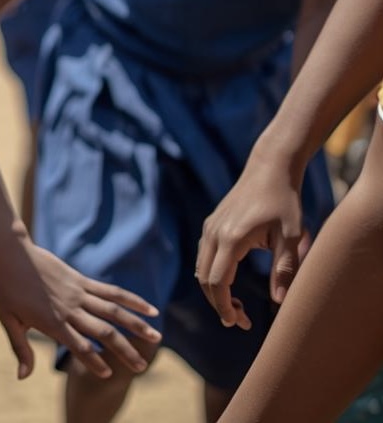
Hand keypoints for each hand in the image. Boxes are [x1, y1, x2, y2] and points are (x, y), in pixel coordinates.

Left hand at [0, 240, 160, 379]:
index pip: (79, 346)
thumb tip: (23, 377)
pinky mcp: (82, 281)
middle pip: (103, 333)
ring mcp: (78, 294)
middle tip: (141, 368)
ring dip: (136, 326)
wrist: (9, 255)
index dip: (93, 361)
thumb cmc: (6, 291)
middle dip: (123, 352)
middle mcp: (69, 309)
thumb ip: (20, 349)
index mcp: (52, 322)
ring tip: (157, 338)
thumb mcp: (8, 322)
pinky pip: (111, 292)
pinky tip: (150, 309)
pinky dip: (131, 300)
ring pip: (113, 312)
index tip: (107, 375)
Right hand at [196, 159, 308, 328]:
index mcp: (231, 239)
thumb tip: (280, 303)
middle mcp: (214, 234)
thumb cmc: (284, 202)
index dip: (224, 306)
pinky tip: (230, 282)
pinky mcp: (211, 225)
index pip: (218, 282)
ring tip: (237, 305)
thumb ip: (285, 270)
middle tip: (241, 320)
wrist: (270, 168)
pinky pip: (203, 257)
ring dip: (214, 290)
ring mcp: (209, 228)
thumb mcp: (291, 237)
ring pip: (201, 269)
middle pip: (205, 279)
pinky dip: (212, 275)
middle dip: (219, 303)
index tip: (237, 323)